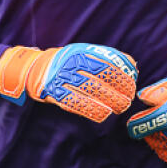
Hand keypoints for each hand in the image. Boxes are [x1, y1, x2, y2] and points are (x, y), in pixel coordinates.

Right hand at [0, 43, 137, 121]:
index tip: (132, 84)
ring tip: (119, 108)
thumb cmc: (66, 62)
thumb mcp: (84, 53)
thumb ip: (107, 58)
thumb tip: (133, 66)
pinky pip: (75, 103)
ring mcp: (61, 78)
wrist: (33, 69)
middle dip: (117, 90)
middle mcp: (70, 64)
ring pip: (89, 91)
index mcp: (80, 52)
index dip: (121, 74)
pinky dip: (91, 110)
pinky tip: (103, 115)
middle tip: (127, 99)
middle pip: (99, 77)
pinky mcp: (54, 93)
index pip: (106, 62)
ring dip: (107, 101)